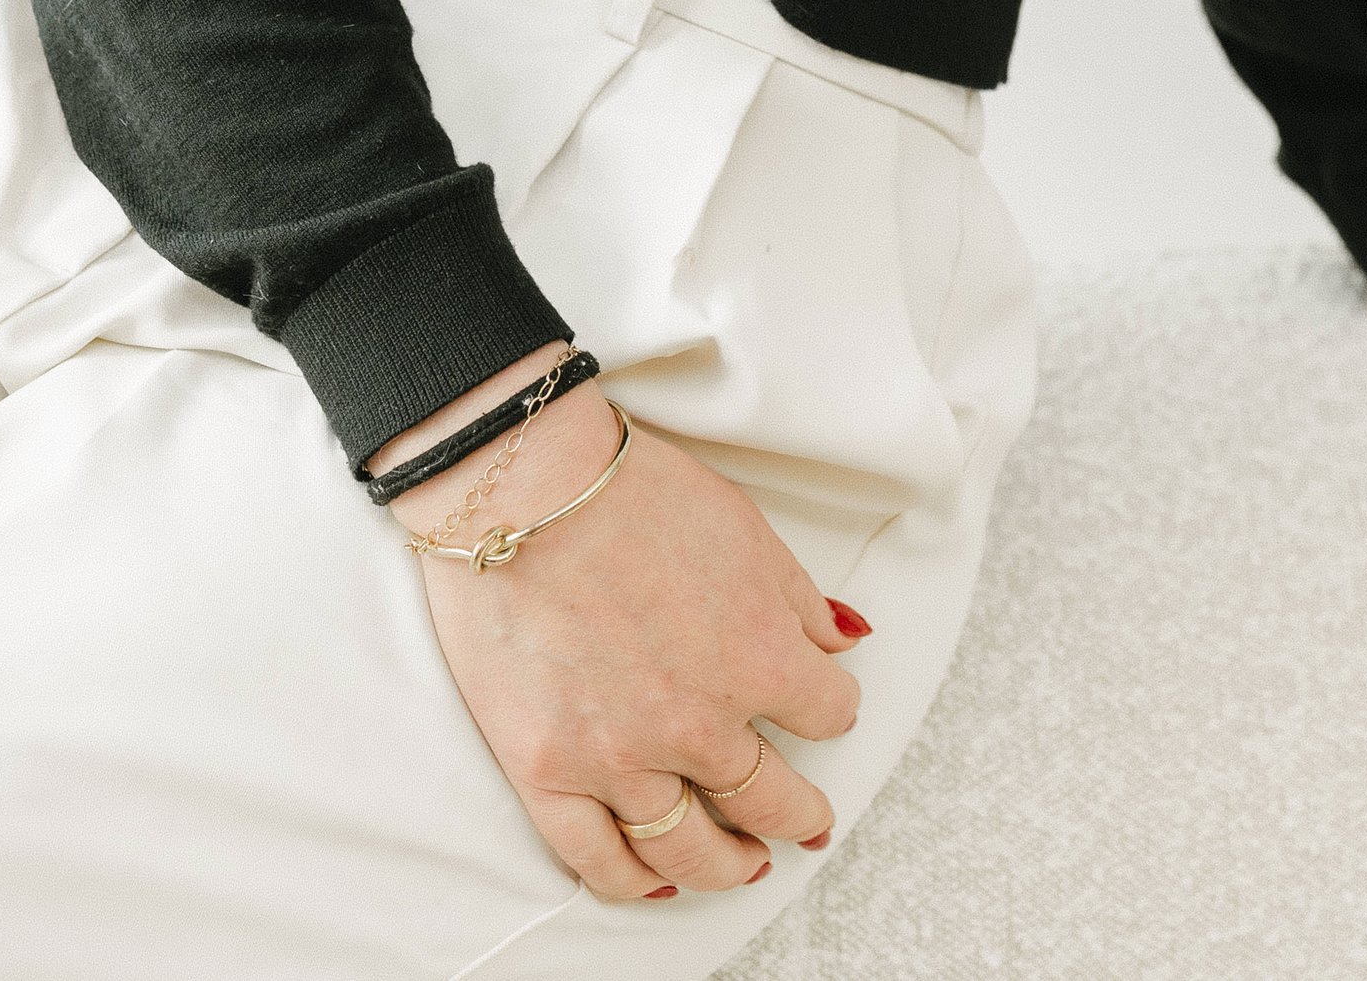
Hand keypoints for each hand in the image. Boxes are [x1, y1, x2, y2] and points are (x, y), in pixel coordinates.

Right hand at [372, 354, 863, 901]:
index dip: (833, 710)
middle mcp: (698, 724)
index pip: (829, 715)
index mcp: (758, 657)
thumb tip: (845, 642)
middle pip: (771, 800)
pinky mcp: (548, 772)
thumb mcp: (743, 524)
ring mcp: (620, 758)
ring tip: (746, 866)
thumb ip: (799, 596)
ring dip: (730, 867)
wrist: (521, 483)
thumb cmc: (631, 488)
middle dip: (799, 814)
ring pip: (692, 850)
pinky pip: (599, 860)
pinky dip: (634, 882)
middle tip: (806, 822)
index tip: (826, 712)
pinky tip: (655, 881)